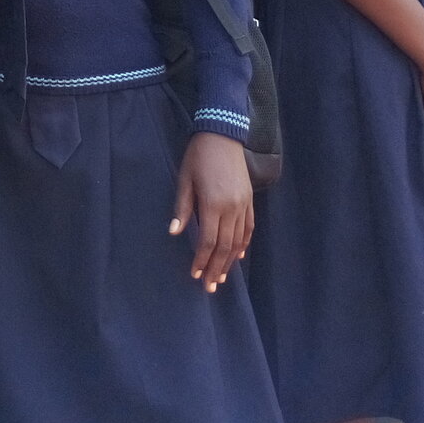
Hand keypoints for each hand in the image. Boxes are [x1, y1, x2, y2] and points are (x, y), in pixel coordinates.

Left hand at [171, 132, 252, 291]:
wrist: (223, 135)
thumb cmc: (198, 157)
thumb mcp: (184, 180)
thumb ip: (182, 208)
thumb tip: (174, 232)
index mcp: (213, 204)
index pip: (207, 241)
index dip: (201, 260)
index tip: (195, 274)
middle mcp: (231, 207)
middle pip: (224, 246)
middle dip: (216, 268)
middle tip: (210, 288)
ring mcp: (243, 204)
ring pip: (238, 241)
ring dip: (230, 261)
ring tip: (222, 278)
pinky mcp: (249, 200)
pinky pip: (249, 228)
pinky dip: (244, 244)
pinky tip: (238, 256)